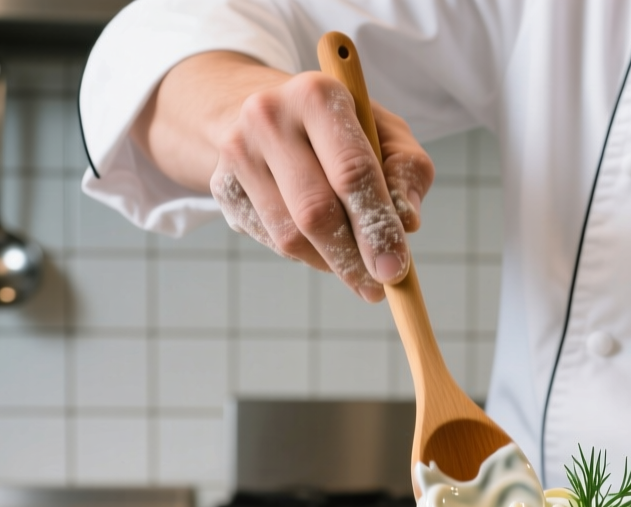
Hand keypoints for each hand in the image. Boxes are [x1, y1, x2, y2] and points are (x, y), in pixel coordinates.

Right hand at [135, 52, 434, 301]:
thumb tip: (407, 223)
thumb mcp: (387, 134)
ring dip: (329, 263)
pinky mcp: (223, 187)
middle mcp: (269, 118)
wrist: (270, 114)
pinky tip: (321, 244)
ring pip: (289, 236)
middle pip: (315, 211)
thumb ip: (407, 171)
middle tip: (378, 288)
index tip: (395, 270)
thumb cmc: (344, 129)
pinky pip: (271, 241)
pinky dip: (305, 255)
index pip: (352, 172)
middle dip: (352, 259)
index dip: (376, 228)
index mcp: (317, 96)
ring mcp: (238, 153)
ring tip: (356, 269)